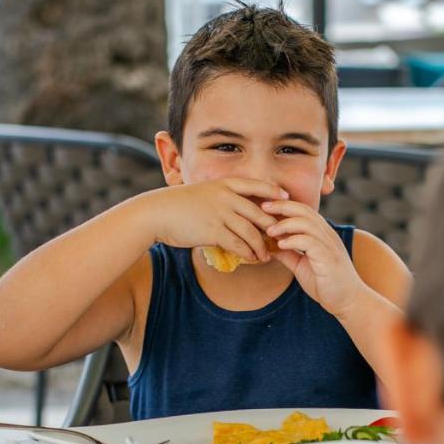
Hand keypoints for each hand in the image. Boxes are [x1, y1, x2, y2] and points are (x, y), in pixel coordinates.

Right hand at [145, 178, 285, 262]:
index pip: (256, 185)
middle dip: (273, 227)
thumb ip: (221, 198)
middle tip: (282, 237)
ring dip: (262, 246)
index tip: (287, 198)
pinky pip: (238, 244)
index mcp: (225, 184)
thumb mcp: (202, 193)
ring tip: (267, 256)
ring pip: (251, 232)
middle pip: (259, 212)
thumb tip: (235, 209)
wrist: (157, 213)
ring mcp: (221, 214)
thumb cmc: (178, 205)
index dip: (274, 192)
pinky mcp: (214, 231)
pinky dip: (248, 253)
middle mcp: (226, 197)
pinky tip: (252, 259)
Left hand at [264, 200, 368, 316]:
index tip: (264, 207)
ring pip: (307, 223)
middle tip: (262, 208)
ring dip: (285, 224)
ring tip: (270, 231)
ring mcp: (330, 246)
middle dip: (282, 206)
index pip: (303, 210)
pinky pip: (310, 242)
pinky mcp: (329, 258)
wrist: (348, 302)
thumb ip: (288, 254)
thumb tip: (268, 246)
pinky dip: (293, 240)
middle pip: (304, 210)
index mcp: (322, 234)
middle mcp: (327, 235)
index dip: (284, 205)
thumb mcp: (301, 266)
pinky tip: (281, 245)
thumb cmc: (326, 284)